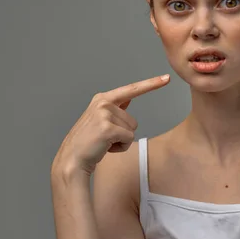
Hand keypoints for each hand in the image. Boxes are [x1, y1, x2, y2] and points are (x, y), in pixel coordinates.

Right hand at [51, 74, 170, 176]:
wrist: (72, 160)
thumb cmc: (89, 142)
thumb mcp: (101, 119)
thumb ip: (116, 107)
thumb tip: (129, 97)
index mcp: (102, 99)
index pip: (132, 89)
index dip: (151, 84)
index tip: (167, 78)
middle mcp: (103, 103)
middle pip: (133, 120)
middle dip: (123, 133)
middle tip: (104, 138)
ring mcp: (104, 114)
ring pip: (132, 130)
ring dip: (121, 141)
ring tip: (103, 142)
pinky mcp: (107, 128)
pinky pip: (128, 138)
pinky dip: (120, 147)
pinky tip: (105, 147)